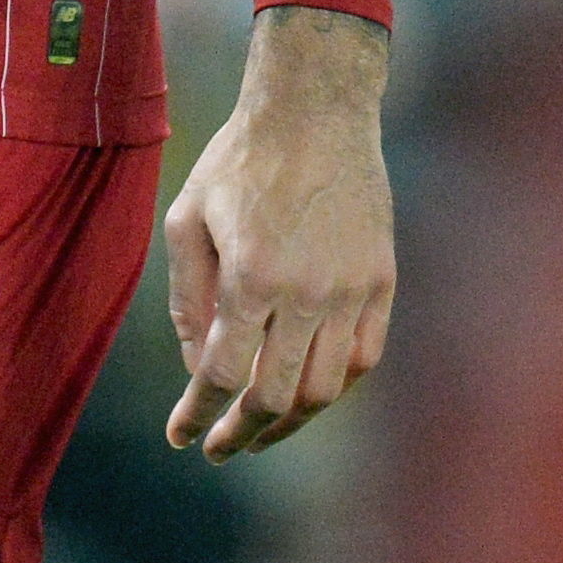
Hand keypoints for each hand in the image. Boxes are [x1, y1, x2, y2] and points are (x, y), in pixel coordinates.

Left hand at [163, 4, 393, 461]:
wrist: (316, 114)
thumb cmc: (239, 161)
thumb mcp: (187, 218)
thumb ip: (188, 298)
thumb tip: (199, 367)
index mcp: (250, 277)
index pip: (222, 374)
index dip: (198, 415)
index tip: (180, 438)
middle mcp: (306, 294)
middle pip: (275, 397)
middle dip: (242, 434)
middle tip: (220, 448)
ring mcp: (352, 292)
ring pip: (324, 389)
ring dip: (288, 421)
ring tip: (258, 430)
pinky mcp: (382, 284)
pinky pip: (362, 359)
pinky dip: (332, 387)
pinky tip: (305, 393)